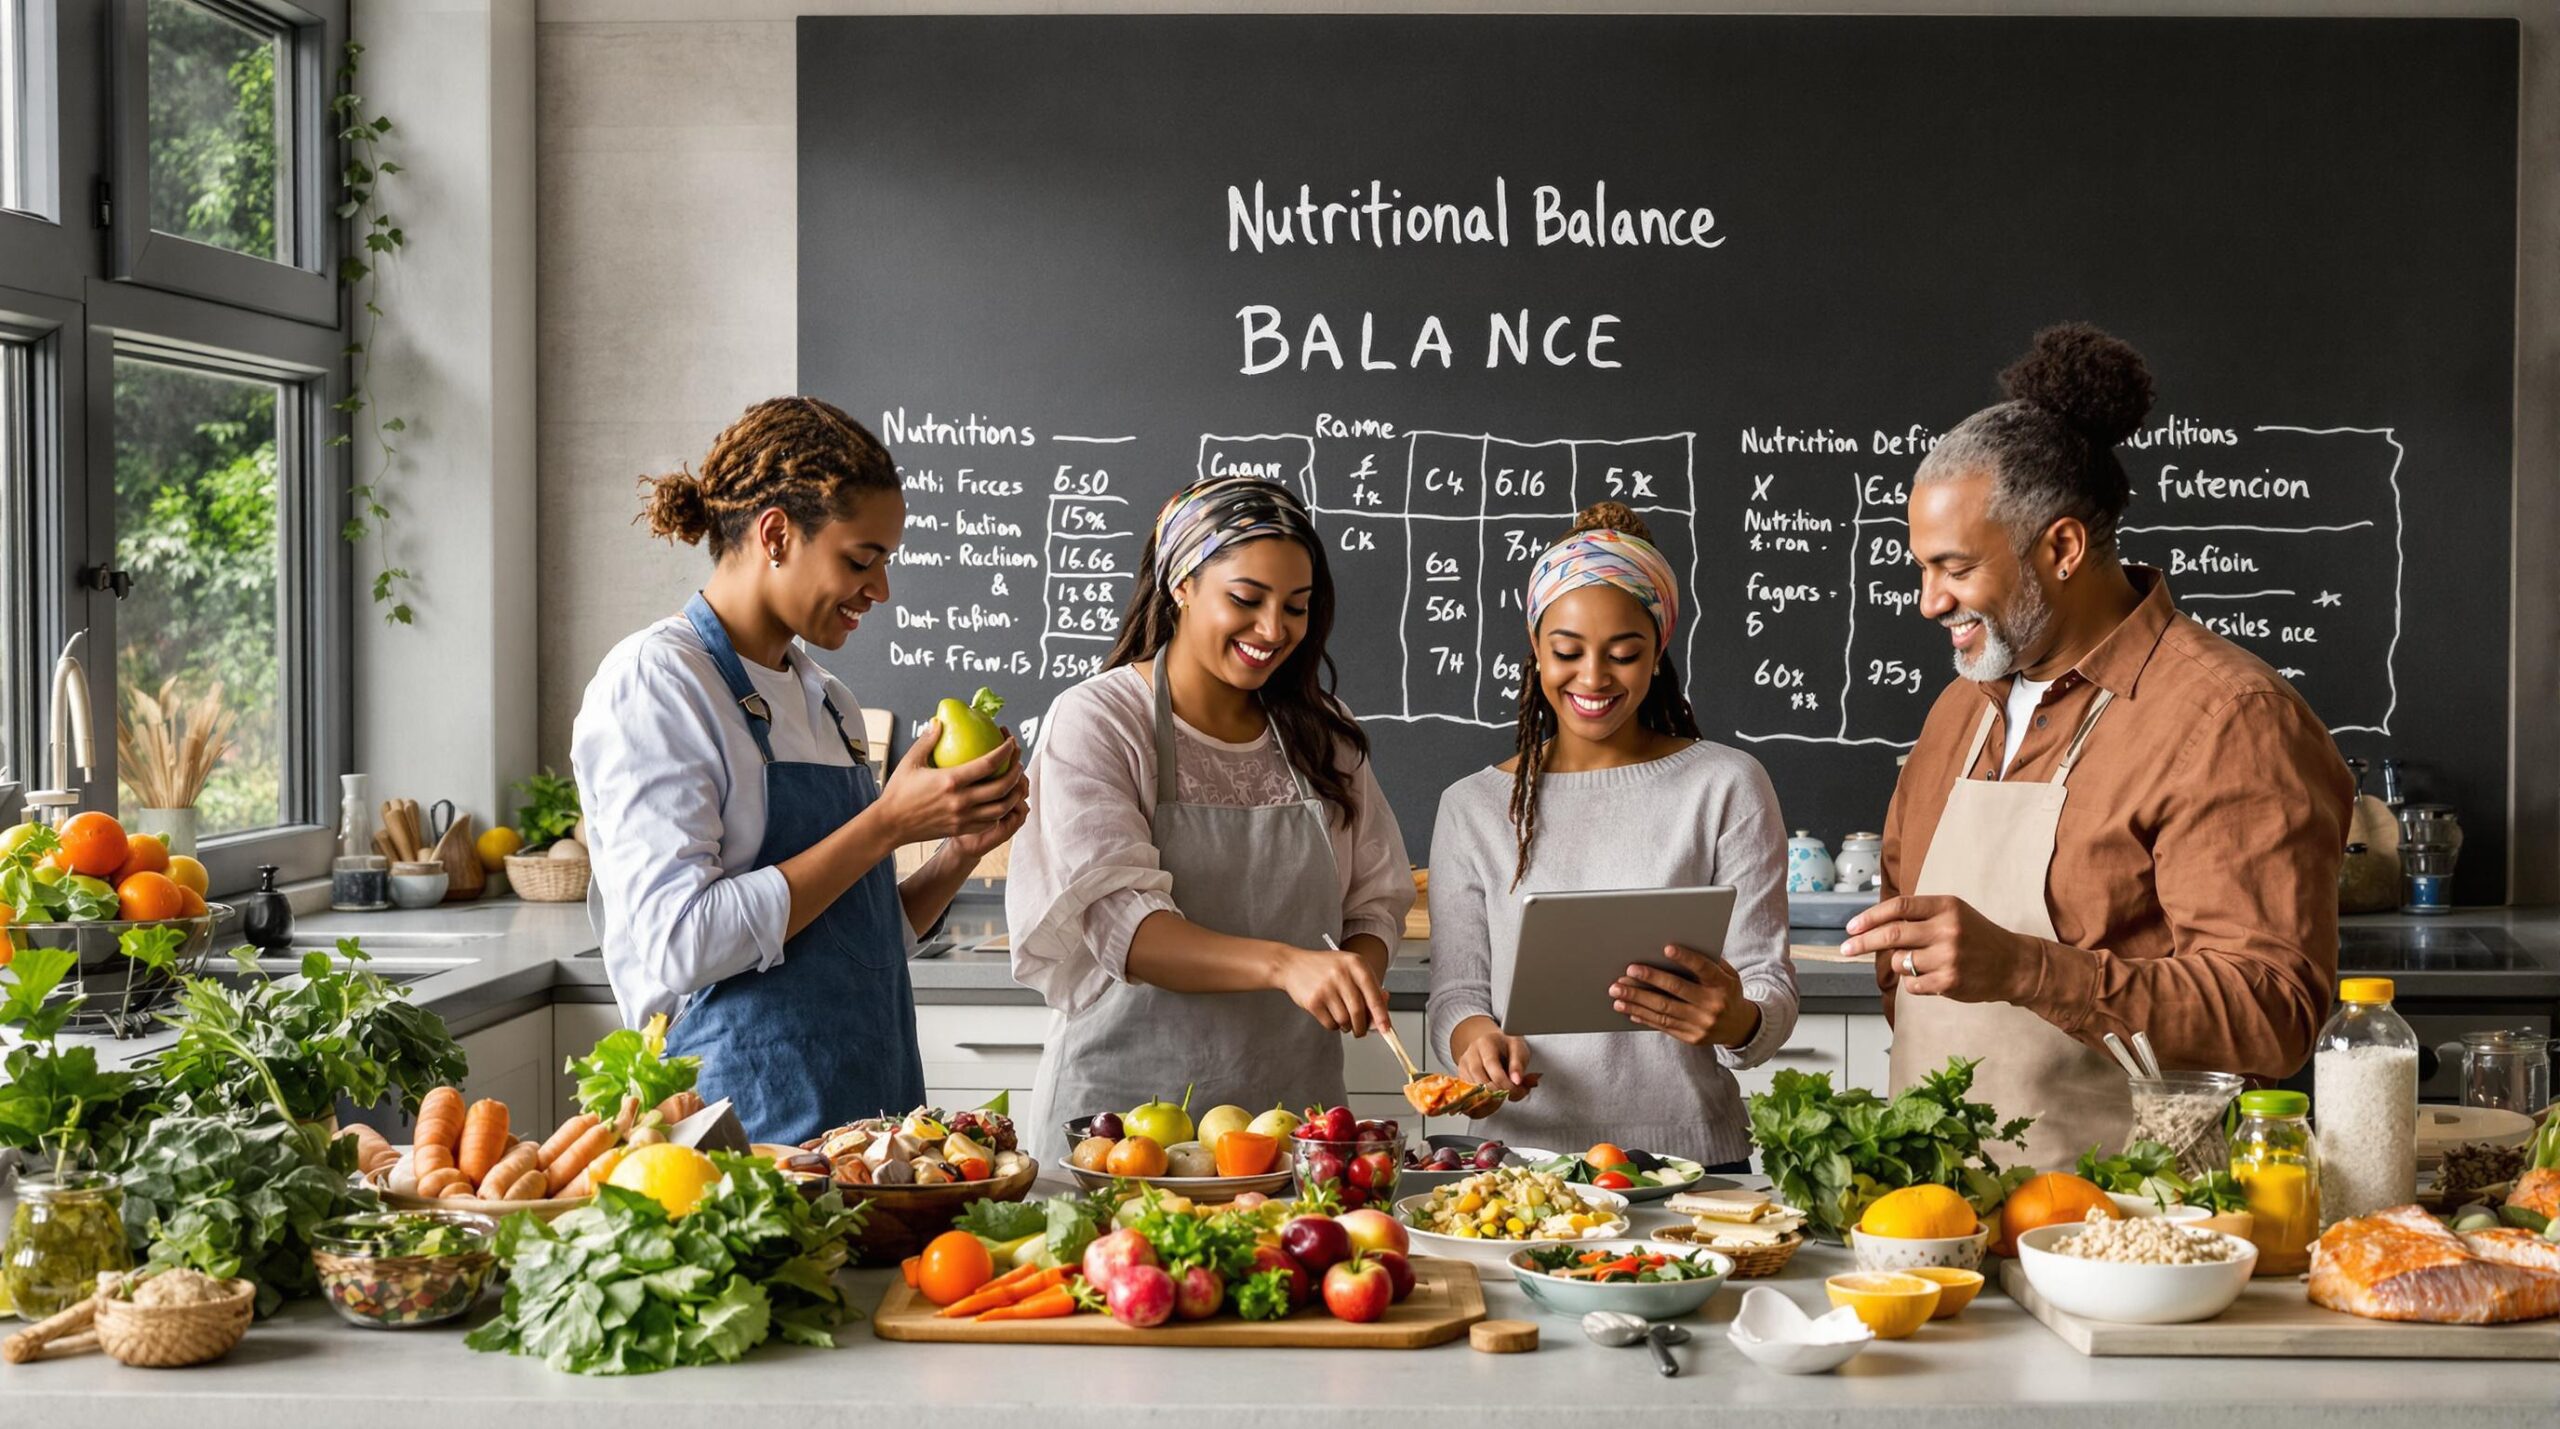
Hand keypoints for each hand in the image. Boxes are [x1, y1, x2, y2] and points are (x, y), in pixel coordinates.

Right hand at [872, 720, 1026, 846]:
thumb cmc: (899, 791)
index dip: (1005, 751)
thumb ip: (927, 740)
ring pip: (1001, 808)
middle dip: (1016, 771)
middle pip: (1002, 787)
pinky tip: (1000, 800)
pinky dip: (1000, 810)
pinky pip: (990, 821)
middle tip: (1017, 760)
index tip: (1011, 742)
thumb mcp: (911, 761)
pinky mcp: (962, 829)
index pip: (989, 764)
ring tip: (1015, 780)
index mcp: (951, 781)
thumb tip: (939, 721)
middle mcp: (961, 801)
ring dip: (1013, 793)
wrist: (891, 825)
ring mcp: (963, 818)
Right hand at [1272, 944, 1392, 1037]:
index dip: (1381, 1014)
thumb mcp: (1351, 970)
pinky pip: (1330, 1024)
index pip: (1373, 994)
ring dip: (1347, 1026)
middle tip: (1361, 1030)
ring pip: (1345, 1020)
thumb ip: (1370, 989)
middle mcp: (1341, 973)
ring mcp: (1326, 987)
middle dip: (1362, 1027)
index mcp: (1356, 963)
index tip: (1386, 1028)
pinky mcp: (1313, 1001)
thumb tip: (1383, 1015)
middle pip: (1359, 1012)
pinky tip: (1331, 1015)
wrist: (1292, 965)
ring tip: (1343, 1018)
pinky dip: (1334, 1026)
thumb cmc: (1326, 968)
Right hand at [1452, 1017, 1539, 1102]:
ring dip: (1491, 1099)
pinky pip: (1468, 1096)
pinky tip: (1493, 1099)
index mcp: (1486, 1043)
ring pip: (1473, 1090)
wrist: (1495, 1045)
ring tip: (1504, 1095)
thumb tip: (1517, 1081)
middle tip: (1512, 1093)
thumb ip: (1518, 1066)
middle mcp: (1471, 1053)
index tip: (1517, 1088)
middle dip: (1498, 1091)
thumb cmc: (1507, 1048)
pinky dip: (1482, 1102)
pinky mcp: (1461, 1077)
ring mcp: (1464, 1066)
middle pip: (1479, 1079)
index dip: (1504, 1081)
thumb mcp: (1519, 1051)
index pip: (1491, 1064)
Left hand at [1610, 944, 1759, 1047]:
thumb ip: (1709, 962)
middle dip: (1649, 980)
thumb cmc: (1726, 991)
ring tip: (1617, 993)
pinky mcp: (1691, 1038)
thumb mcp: (1728, 974)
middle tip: (1627, 972)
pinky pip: (1663, 1025)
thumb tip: (1676, 950)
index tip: (1666, 948)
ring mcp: (1701, 1024)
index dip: (1686, 958)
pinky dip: (1643, 1016)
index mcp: (1723, 985)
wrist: (1739, 1026)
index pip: (1704, 969)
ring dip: (1637, 1001)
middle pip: (1676, 991)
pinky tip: (1628, 1009)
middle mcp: (1713, 1006)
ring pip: (1663, 1011)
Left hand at [1839, 894, 2034, 1002]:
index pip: (1899, 907)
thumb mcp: (1953, 914)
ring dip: (1899, 964)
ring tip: (1919, 962)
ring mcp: (1948, 957)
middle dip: (1862, 942)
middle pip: (1891, 935)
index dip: (1870, 917)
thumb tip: (1872, 926)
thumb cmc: (1976, 936)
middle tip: (1845, 949)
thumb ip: (1919, 916)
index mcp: (1946, 906)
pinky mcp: (1949, 982)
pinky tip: (1930, 977)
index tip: (1851, 927)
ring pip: (1899, 962)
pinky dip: (1912, 982)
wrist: (2013, 964)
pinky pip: (1912, 984)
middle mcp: (1947, 929)